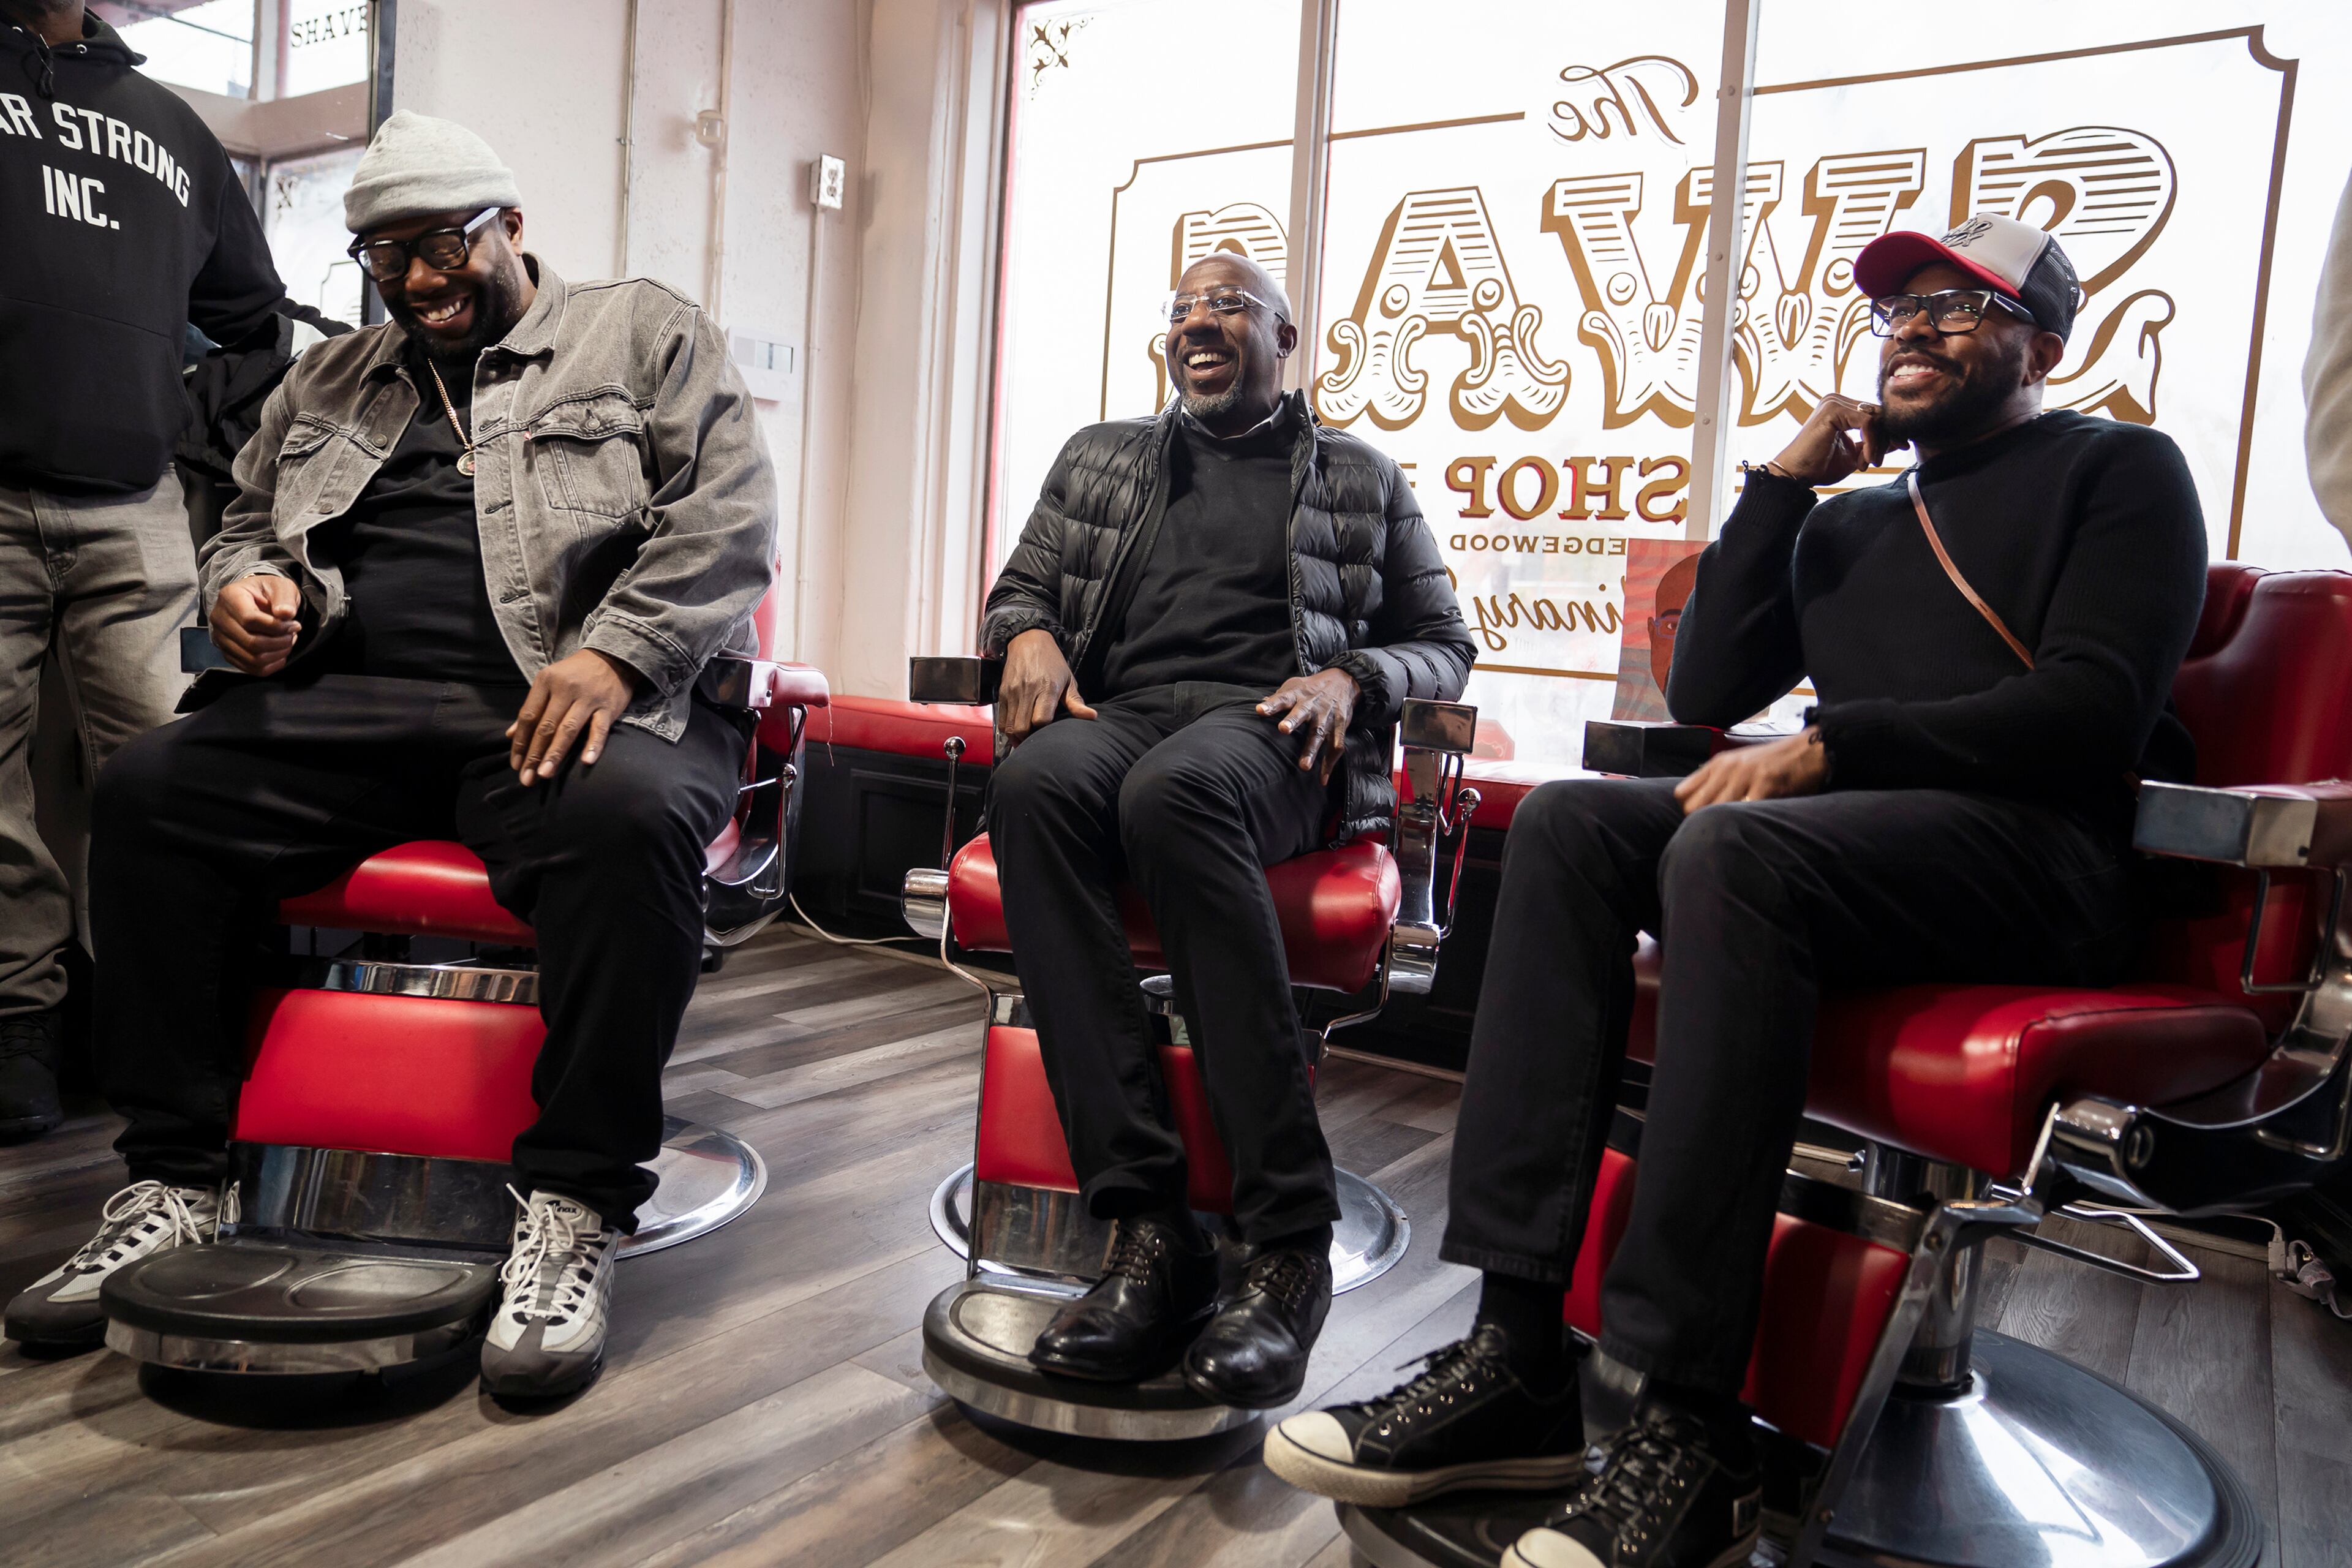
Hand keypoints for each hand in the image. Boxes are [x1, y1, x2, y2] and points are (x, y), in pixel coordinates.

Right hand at [209, 573, 302, 674]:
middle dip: (280, 642)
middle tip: (292, 635)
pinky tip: (280, 652)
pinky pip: (251, 668)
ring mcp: (220, 638)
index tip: (295, 625)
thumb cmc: (267, 591)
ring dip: (278, 654)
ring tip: (287, 642)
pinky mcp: (227, 653)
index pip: (250, 619)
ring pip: (253, 659)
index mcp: (230, 597)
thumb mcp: (280, 586)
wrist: (254, 599)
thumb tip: (286, 614)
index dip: (277, 627)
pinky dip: (272, 664)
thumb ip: (284, 598)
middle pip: (252, 643)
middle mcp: (219, 619)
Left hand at [507, 649, 641, 783]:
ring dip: (555, 753)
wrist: (611, 658)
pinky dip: (593, 745)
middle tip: (527, 778)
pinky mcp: (608, 706)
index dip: (520, 742)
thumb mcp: (549, 683)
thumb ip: (531, 709)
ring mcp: (588, 698)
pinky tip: (586, 762)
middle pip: (546, 726)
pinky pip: (599, 729)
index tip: (515, 764)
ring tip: (545, 774)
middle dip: (534, 754)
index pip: (528, 716)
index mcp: (546, 681)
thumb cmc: (575, 674)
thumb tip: (509, 735)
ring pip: (568, 729)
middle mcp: (565, 688)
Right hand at [999, 628, 1094, 744]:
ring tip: (1026, 740)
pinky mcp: (1002, 693)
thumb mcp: (1069, 680)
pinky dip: (1008, 729)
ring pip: (1010, 726)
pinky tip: (1017, 732)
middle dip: (1029, 739)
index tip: (1049, 731)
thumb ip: (1077, 702)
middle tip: (1036, 741)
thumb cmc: (1052, 662)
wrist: (1029, 642)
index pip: (1041, 720)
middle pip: (1022, 727)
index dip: (1045, 730)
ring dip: (1017, 737)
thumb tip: (1092, 717)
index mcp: (1046, 688)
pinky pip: (1002, 720)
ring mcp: (1012, 693)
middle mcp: (1027, 691)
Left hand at [1258, 668, 1359, 783]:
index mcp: (1298, 695)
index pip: (1282, 698)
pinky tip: (1322, 779)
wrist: (1342, 681)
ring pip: (1319, 734)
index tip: (1259, 710)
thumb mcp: (1295, 685)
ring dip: (1311, 750)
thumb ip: (1279, 697)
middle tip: (1283, 729)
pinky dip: (1330, 764)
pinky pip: (1336, 746)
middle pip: (1301, 713)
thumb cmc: (1311, 687)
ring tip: (1303, 766)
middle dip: (1293, 721)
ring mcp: (1327, 716)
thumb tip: (1261, 704)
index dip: (1271, 704)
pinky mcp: (1340, 725)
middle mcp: (1312, 705)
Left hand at [1674, 727, 1828, 813]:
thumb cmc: (1771, 762)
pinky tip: (1752, 824)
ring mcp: (1745, 775)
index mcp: (1717, 764)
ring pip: (1715, 811)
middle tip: (1717, 827)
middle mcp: (1727, 768)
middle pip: (1693, 807)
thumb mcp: (1737, 764)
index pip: (1682, 793)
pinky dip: (1746, 822)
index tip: (1701, 818)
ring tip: (1734, 828)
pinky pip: (1745, 811)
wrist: (1807, 751)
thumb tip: (1694, 803)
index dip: (1688, 809)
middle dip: (1701, 821)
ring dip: (1723, 823)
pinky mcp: (1765, 784)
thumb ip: (1716, 780)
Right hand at [1766, 394, 1896, 487]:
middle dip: (1886, 437)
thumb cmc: (1819, 466)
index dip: (1890, 430)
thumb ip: (1873, 443)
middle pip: (1878, 413)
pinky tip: (1863, 459)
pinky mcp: (1833, 410)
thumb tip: (1896, 439)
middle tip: (1878, 461)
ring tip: (1867, 463)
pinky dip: (1870, 442)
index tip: (1900, 447)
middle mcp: (1837, 400)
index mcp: (1841, 407)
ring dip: (1877, 444)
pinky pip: (1867, 422)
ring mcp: (1834, 402)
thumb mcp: (1855, 454)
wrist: (1796, 475)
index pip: (1876, 413)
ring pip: (1875, 417)